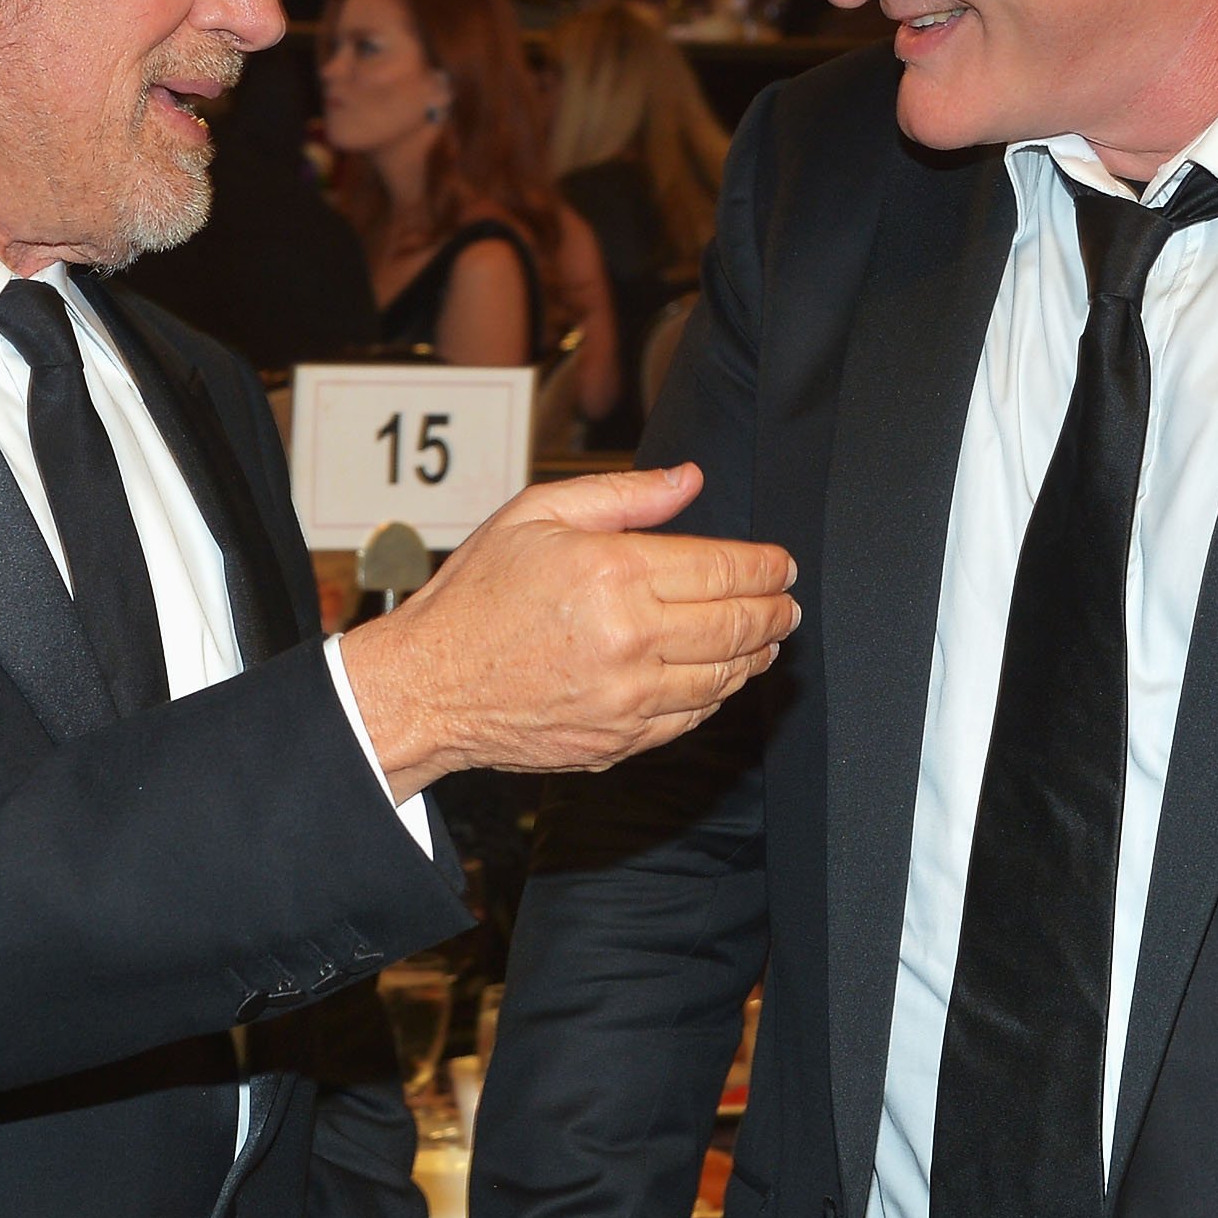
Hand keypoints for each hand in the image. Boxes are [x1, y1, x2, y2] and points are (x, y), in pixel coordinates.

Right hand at [339, 464, 796, 797]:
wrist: (429, 684)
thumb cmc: (476, 595)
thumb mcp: (536, 515)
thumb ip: (623, 494)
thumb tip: (689, 479)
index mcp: (615, 572)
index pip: (725, 570)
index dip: (766, 566)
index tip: (782, 564)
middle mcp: (631, 637)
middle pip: (738, 625)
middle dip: (775, 611)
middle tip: (787, 603)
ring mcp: (629, 696)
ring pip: (725, 676)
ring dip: (757, 655)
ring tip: (767, 638)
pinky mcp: (621, 738)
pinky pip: (692, 717)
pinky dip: (718, 695)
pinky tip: (720, 677)